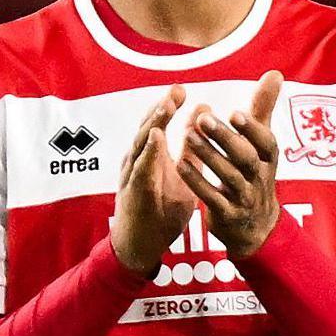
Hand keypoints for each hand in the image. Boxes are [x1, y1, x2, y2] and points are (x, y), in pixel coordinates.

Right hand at [112, 85, 196, 275]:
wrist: (140, 246)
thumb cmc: (160, 211)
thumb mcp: (183, 178)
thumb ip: (193, 153)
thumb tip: (202, 125)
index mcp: (150, 157)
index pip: (157, 125)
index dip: (167, 107)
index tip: (181, 89)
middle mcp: (138, 162)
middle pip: (147, 128)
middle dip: (161, 108)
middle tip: (176, 90)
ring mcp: (133, 177)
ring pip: (141, 144)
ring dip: (154, 123)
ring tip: (168, 105)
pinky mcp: (133, 193)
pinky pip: (140, 170)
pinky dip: (148, 153)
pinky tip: (157, 139)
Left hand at [177, 70, 283, 258]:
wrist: (255, 227)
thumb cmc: (255, 173)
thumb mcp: (262, 143)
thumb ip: (264, 108)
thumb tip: (275, 73)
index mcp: (268, 157)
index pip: (266, 142)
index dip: (252, 129)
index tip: (235, 113)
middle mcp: (260, 178)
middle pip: (245, 157)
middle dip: (225, 138)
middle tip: (202, 119)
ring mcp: (245, 198)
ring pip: (228, 177)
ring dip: (208, 156)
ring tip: (188, 136)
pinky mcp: (228, 215)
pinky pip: (212, 198)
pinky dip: (197, 182)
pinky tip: (181, 164)